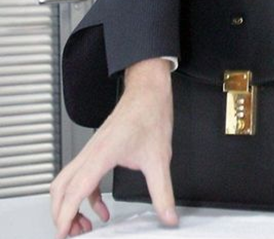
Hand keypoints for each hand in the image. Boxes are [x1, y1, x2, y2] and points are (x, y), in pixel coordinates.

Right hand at [50, 58, 176, 237]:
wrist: (148, 92)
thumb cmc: (150, 116)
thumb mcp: (160, 160)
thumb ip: (163, 192)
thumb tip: (169, 216)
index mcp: (102, 155)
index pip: (75, 191)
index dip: (66, 215)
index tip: (63, 233)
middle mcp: (90, 152)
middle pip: (61, 189)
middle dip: (61, 214)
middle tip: (71, 234)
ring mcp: (91, 151)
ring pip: (66, 182)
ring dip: (69, 205)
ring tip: (82, 225)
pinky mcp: (97, 150)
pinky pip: (81, 177)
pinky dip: (85, 196)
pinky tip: (101, 209)